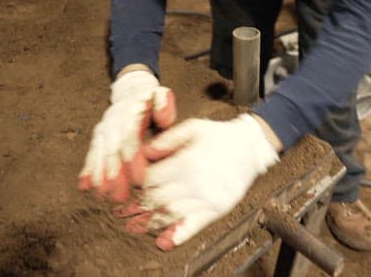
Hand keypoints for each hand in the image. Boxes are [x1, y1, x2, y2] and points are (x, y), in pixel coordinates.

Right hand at [78, 67, 175, 201]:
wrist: (133, 92)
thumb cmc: (154, 102)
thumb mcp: (162, 98)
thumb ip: (164, 106)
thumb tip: (162, 119)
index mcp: (131, 111)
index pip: (131, 137)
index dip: (134, 159)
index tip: (140, 181)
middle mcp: (114, 120)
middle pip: (113, 149)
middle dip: (115, 174)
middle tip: (119, 196)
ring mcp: (104, 128)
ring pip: (100, 153)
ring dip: (100, 176)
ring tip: (102, 195)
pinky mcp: (98, 136)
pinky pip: (92, 154)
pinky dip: (88, 170)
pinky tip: (84, 186)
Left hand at [117, 114, 278, 250]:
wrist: (251, 148)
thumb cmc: (219, 136)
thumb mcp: (193, 127)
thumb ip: (167, 139)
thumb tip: (145, 151)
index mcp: (186, 162)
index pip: (150, 177)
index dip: (134, 182)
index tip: (125, 186)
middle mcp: (194, 182)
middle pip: (156, 198)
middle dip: (135, 205)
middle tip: (119, 211)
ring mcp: (206, 198)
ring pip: (170, 214)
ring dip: (148, 222)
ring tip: (131, 227)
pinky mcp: (216, 209)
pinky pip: (194, 226)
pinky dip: (177, 235)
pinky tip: (162, 242)